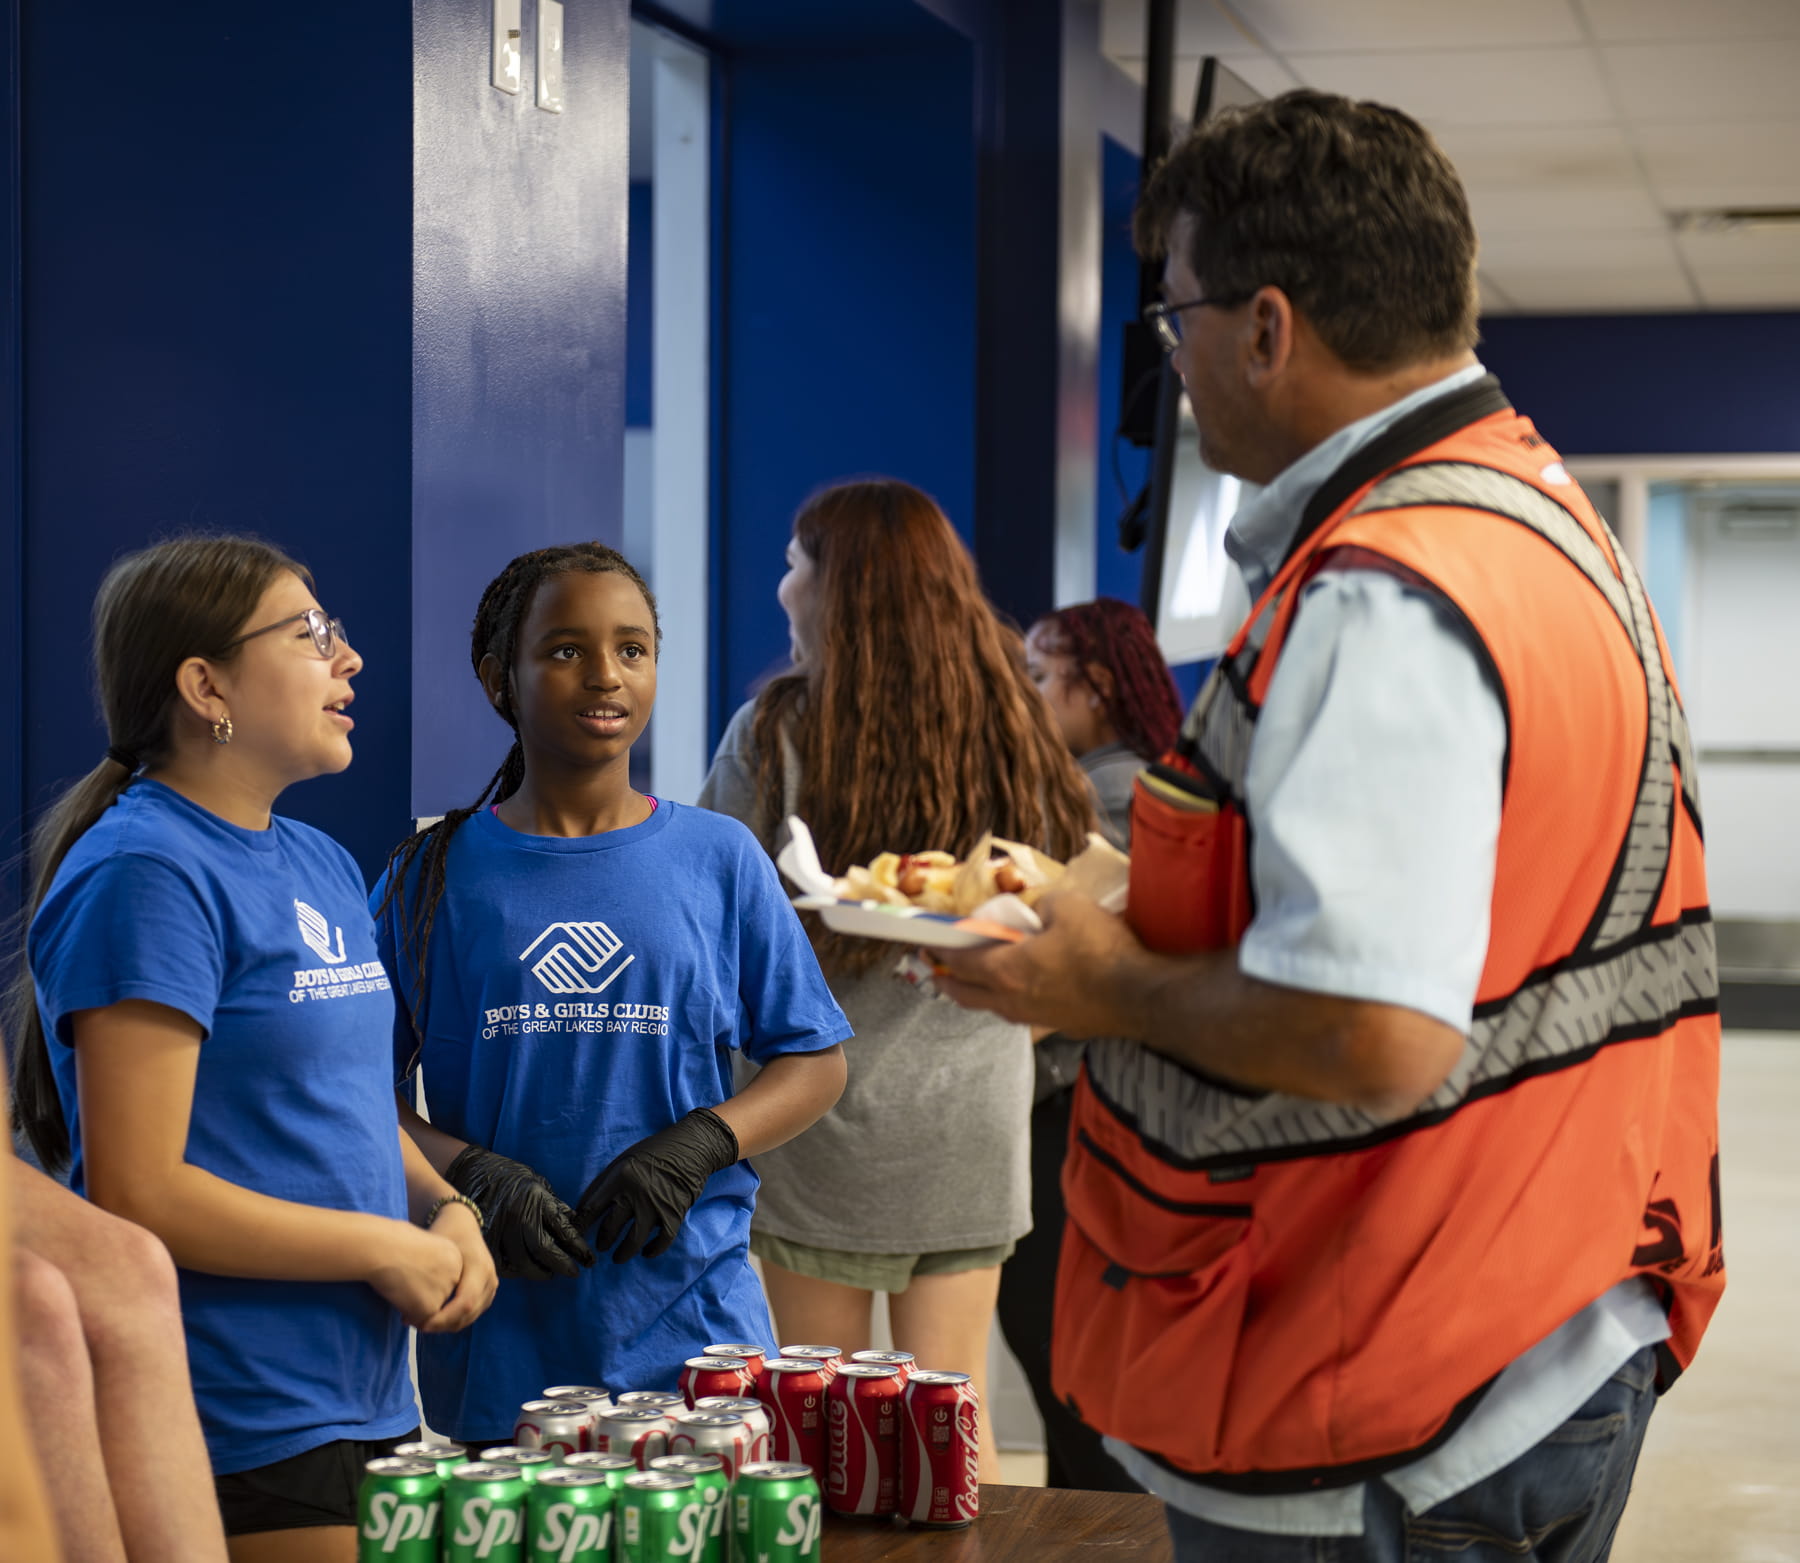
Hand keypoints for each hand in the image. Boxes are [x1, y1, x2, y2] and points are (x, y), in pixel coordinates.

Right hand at [367, 1222, 463, 1326]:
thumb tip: (426, 1283)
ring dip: (413, 1306)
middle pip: (440, 1297)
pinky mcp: (431, 1306)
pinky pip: (420, 1320)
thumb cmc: (392, 1243)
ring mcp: (445, 1291)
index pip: (445, 1280)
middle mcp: (455, 1274)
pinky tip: (396, 1296)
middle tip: (402, 1283)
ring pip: (430, 1310)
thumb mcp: (422, 1248)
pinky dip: (406, 1313)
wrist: (380, 1247)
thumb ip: (431, 1266)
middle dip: (421, 1297)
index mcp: (454, 1257)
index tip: (409, 1273)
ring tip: (398, 1286)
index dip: (425, 1281)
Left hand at [418, 1200, 498, 1332]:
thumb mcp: (436, 1251)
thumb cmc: (445, 1234)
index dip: (444, 1318)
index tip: (421, 1324)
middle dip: (443, 1325)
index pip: (465, 1303)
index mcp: (479, 1267)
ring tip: (425, 1321)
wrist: (462, 1224)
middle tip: (418, 1325)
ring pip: (471, 1317)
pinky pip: (474, 1312)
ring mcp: (492, 1285)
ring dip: (448, 1324)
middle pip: (469, 1314)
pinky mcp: (489, 1290)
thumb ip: (428, 1279)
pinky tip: (437, 1316)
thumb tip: (411, 1311)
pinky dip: (456, 1319)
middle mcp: (489, 1278)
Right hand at [447, 1144, 595, 1279]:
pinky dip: (514, 1271)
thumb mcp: (538, 1183)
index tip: (589, 1259)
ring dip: (539, 1272)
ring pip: (522, 1261)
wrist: (473, 1169)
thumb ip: (554, 1206)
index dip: (578, 1247)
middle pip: (543, 1248)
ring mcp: (499, 1226)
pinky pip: (501, 1263)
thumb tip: (575, 1227)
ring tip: (549, 1274)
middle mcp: (518, 1213)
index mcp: (536, 1197)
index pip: (563, 1228)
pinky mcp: (484, 1237)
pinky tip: (523, 1270)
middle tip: (574, 1272)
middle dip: (562, 1264)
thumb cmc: (510, 1176)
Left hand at [575, 1109, 739, 1262]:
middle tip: (600, 1247)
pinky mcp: (674, 1214)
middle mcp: (635, 1193)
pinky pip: (661, 1241)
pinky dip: (653, 1250)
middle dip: (602, 1241)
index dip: (581, 1225)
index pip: (591, 1209)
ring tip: (617, 1258)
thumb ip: (603, 1182)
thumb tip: (582, 1207)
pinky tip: (646, 1252)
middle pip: (610, 1227)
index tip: (577, 1235)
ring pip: (633, 1240)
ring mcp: (655, 1206)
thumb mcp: (623, 1160)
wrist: (691, 1147)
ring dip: (623, 1253)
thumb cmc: (654, 1152)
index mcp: (619, 1178)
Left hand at [932, 892, 1150, 1036]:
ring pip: (994, 1008)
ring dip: (979, 994)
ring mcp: (1035, 1019)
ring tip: (977, 981)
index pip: (959, 962)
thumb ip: (1040, 905)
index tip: (926, 944)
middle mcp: (1012, 1001)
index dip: (939, 951)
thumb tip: (1035, 912)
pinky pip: (1023, 1014)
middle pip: (966, 995)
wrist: (1140, 995)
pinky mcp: (1058, 1026)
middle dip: (947, 980)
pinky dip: (1012, 1002)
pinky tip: (1024, 993)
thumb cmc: (1100, 949)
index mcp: (1005, 971)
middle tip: (938, 969)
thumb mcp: (1065, 906)